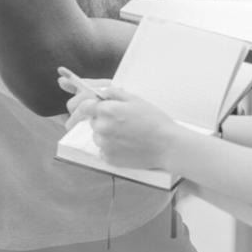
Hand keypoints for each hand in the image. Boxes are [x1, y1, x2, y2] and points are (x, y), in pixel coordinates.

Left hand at [59, 76, 181, 169]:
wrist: (166, 145)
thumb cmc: (155, 121)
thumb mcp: (137, 100)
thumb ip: (115, 93)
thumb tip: (102, 93)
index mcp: (107, 110)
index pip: (84, 106)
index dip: (91, 106)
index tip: (97, 107)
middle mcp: (101, 127)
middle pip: (93, 121)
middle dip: (103, 119)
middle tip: (123, 121)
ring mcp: (103, 144)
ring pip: (98, 136)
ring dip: (107, 134)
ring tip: (128, 133)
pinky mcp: (108, 158)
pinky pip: (103, 150)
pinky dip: (112, 147)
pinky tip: (128, 144)